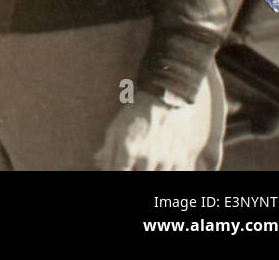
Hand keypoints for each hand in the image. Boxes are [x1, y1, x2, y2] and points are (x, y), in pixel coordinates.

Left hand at [94, 82, 213, 169]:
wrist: (163, 101)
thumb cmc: (134, 116)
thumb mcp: (115, 128)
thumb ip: (106, 150)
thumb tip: (97, 164)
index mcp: (128, 149)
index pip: (120, 174)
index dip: (115, 173)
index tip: (117, 170)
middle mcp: (148, 156)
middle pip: (138, 177)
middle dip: (133, 173)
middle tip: (132, 165)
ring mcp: (165, 159)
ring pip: (156, 177)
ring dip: (149, 172)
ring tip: (143, 165)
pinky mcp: (180, 159)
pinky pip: (173, 175)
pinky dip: (165, 173)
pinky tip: (158, 167)